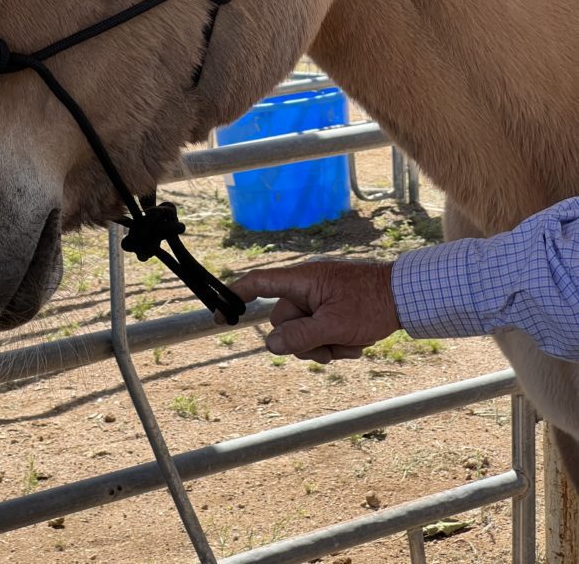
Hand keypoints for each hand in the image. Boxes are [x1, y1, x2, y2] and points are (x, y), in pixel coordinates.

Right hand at [229, 259, 400, 363]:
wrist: (406, 298)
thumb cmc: (372, 305)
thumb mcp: (335, 326)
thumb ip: (301, 336)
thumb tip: (271, 344)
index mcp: (303, 280)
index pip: (260, 283)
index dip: (236, 295)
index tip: (220, 314)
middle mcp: (307, 288)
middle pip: (284, 321)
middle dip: (306, 341)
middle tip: (332, 345)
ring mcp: (319, 300)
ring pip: (303, 333)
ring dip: (324, 345)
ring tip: (350, 343)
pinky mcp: (331, 310)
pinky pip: (320, 333)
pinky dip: (335, 342)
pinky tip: (356, 341)